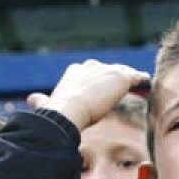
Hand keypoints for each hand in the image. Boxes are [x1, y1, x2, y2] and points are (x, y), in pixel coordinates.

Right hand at [28, 60, 150, 131]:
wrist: (69, 109)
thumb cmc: (57, 112)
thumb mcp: (48, 104)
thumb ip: (41, 101)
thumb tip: (30, 99)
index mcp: (74, 72)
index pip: (91, 73)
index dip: (99, 82)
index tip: (104, 90)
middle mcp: (90, 67)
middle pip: (109, 70)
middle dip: (116, 78)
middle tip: (126, 88)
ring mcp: (107, 70)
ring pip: (124, 72)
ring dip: (132, 79)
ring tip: (141, 87)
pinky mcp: (121, 77)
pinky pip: (136, 77)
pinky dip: (143, 81)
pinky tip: (148, 86)